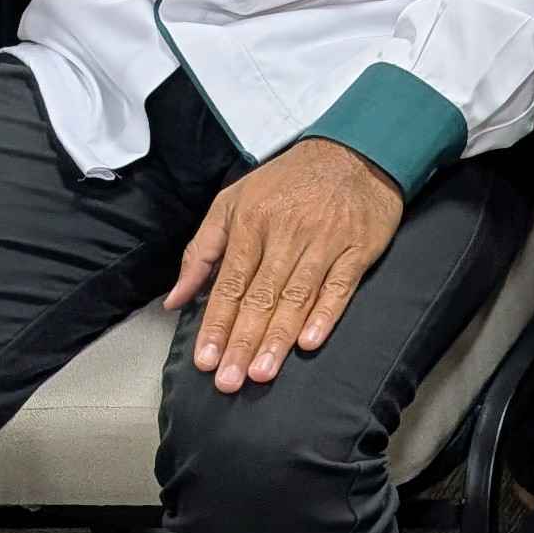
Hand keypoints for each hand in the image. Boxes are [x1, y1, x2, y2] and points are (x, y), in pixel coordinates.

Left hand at [171, 138, 405, 392]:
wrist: (355, 151)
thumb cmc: (288, 181)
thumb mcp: (233, 201)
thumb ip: (201, 251)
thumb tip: (175, 299)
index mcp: (252, 222)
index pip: (230, 283)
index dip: (216, 324)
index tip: (205, 360)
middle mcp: (287, 233)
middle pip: (261, 296)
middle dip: (243, 341)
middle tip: (229, 381)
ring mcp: (325, 241)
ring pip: (297, 297)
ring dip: (278, 338)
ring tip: (261, 372)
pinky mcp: (358, 248)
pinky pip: (340, 287)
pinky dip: (326, 315)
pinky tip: (310, 342)